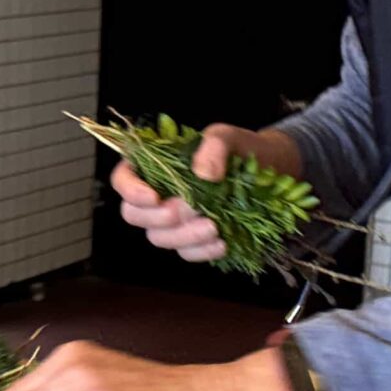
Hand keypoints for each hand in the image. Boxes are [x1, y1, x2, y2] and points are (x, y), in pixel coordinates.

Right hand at [113, 124, 301, 263]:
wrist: (269, 171)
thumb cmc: (240, 149)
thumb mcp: (228, 137)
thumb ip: (214, 146)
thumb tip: (203, 173)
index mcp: (153, 165)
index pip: (122, 179)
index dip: (130, 191)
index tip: (153, 197)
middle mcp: (157, 195)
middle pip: (134, 215)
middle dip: (158, 217)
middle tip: (188, 209)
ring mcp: (174, 220)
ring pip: (160, 238)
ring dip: (183, 236)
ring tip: (213, 226)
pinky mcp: (193, 239)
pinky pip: (187, 253)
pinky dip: (202, 251)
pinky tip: (222, 243)